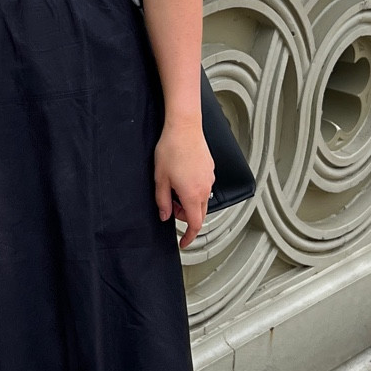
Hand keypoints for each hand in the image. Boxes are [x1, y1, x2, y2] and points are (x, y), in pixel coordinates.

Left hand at [154, 119, 213, 249]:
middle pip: (199, 214)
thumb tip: (165, 215)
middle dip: (185, 217)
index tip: (184, 242)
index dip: (189, 237)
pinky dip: (194, 191)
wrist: (184, 128)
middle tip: (171, 207)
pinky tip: (182, 178)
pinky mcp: (210, 170)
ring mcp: (210, 179)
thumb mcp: (160, 179)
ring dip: (189, 203)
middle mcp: (205, 189)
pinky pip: (204, 188)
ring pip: (202, 201)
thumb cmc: (171, 149)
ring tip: (174, 188)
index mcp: (192, 195)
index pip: (194, 224)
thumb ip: (163, 201)